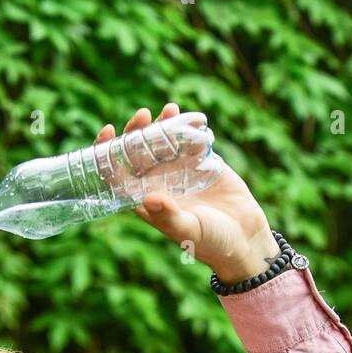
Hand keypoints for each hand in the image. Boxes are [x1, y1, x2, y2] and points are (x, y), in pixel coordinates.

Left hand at [95, 102, 279, 284]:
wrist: (244, 239)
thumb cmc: (210, 243)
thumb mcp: (187, 231)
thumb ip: (168, 216)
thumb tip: (149, 198)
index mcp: (145, 200)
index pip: (117, 174)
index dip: (107, 152)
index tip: (108, 131)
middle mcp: (158, 183)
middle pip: (138, 151)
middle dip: (136, 131)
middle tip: (143, 115)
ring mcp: (179, 171)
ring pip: (163, 141)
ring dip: (162, 124)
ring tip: (168, 109)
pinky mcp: (202, 163)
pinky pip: (190, 140)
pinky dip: (188, 126)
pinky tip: (190, 117)